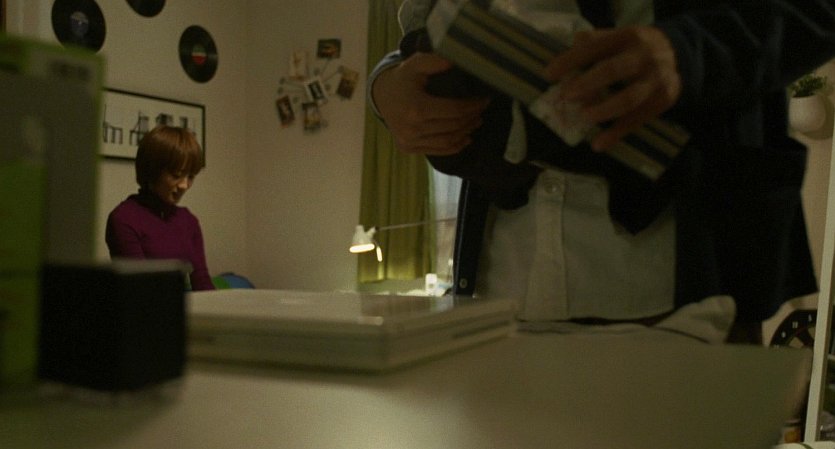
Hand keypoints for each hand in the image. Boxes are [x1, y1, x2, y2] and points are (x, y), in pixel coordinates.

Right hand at [372, 52, 489, 155]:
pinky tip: (465, 139)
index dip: (472, 106)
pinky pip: (437, 151)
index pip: (454, 110)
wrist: (381, 95)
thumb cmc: (402, 78)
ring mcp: (409, 141)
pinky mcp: (408, 148)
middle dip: (471, 118)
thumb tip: (456, 61)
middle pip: (452, 126)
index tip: (484, 100)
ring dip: (465, 133)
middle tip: (482, 110)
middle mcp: (412, 128)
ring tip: (476, 122)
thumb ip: (435, 61)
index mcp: (416, 108)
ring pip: (447, 141)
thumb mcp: (416, 64)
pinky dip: (454, 146)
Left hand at [545, 27, 681, 150]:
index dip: (570, 61)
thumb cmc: (631, 50)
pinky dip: (617, 133)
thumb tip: (564, 66)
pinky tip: (598, 144)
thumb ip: (591, 46)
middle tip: (567, 96)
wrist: (677, 55)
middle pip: (614, 70)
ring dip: (604, 110)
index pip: (594, 47)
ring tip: (583, 118)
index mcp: (627, 37)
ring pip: (629, 98)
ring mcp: (656, 79)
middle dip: (588, 84)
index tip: (548, 75)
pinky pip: (637, 119)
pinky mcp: (663, 100)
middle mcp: (644, 56)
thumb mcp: (615, 39)